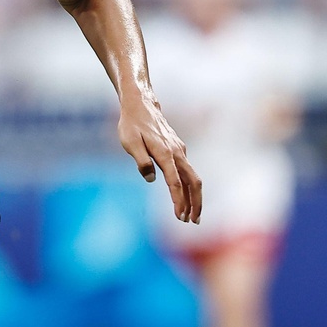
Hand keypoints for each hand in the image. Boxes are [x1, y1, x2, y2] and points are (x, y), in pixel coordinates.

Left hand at [119, 93, 202, 222]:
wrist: (141, 105)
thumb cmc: (132, 125)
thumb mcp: (129, 142)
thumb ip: (141, 161)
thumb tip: (150, 179)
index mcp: (165, 153)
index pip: (176, 182)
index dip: (179, 200)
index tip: (179, 216)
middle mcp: (177, 153)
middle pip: (194, 181)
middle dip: (196, 203)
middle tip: (193, 222)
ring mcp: (180, 151)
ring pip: (193, 177)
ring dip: (194, 197)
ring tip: (192, 216)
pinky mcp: (178, 150)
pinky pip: (188, 172)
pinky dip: (189, 187)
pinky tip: (185, 197)